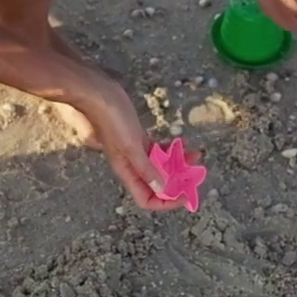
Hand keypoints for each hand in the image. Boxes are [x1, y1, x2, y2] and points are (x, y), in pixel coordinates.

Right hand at [67, 71, 186, 212]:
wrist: (100, 94)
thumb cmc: (112, 119)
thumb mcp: (131, 146)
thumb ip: (146, 168)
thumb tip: (162, 189)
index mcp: (127, 171)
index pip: (146, 199)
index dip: (166, 202)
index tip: (185, 194)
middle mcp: (131, 165)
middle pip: (156, 184)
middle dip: (176, 182)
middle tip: (196, 175)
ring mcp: (135, 151)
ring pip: (159, 165)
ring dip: (177, 164)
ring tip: (195, 156)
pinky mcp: (138, 137)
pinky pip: (158, 149)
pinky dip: (171, 149)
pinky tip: (183, 143)